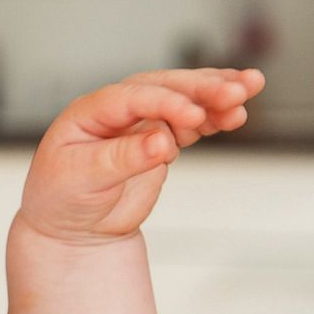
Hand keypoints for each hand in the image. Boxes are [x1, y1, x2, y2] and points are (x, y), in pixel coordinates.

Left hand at [17, 68, 264, 243]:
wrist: (72, 226)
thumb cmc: (63, 198)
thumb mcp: (83, 179)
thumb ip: (122, 158)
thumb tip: (161, 142)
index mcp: (89, 112)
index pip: (131, 97)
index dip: (164, 102)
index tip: (192, 115)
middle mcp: (117, 111)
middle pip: (163, 88)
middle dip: (200, 88)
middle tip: (237, 90)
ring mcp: (142, 123)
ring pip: (183, 100)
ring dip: (216, 94)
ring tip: (250, 89)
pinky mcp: (161, 140)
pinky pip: (192, 123)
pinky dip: (216, 117)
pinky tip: (237, 114)